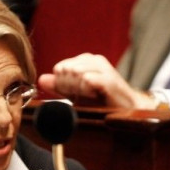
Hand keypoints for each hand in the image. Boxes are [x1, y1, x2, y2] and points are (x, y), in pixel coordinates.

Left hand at [37, 53, 155, 108]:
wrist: (129, 109)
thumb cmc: (104, 101)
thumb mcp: (78, 93)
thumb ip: (60, 86)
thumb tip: (41, 80)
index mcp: (86, 60)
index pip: (60, 68)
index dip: (61, 84)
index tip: (72, 95)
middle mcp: (95, 60)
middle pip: (66, 69)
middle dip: (68, 87)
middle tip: (80, 97)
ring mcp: (103, 68)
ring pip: (75, 72)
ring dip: (77, 89)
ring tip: (87, 97)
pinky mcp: (110, 79)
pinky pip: (87, 79)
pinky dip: (86, 90)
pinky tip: (92, 96)